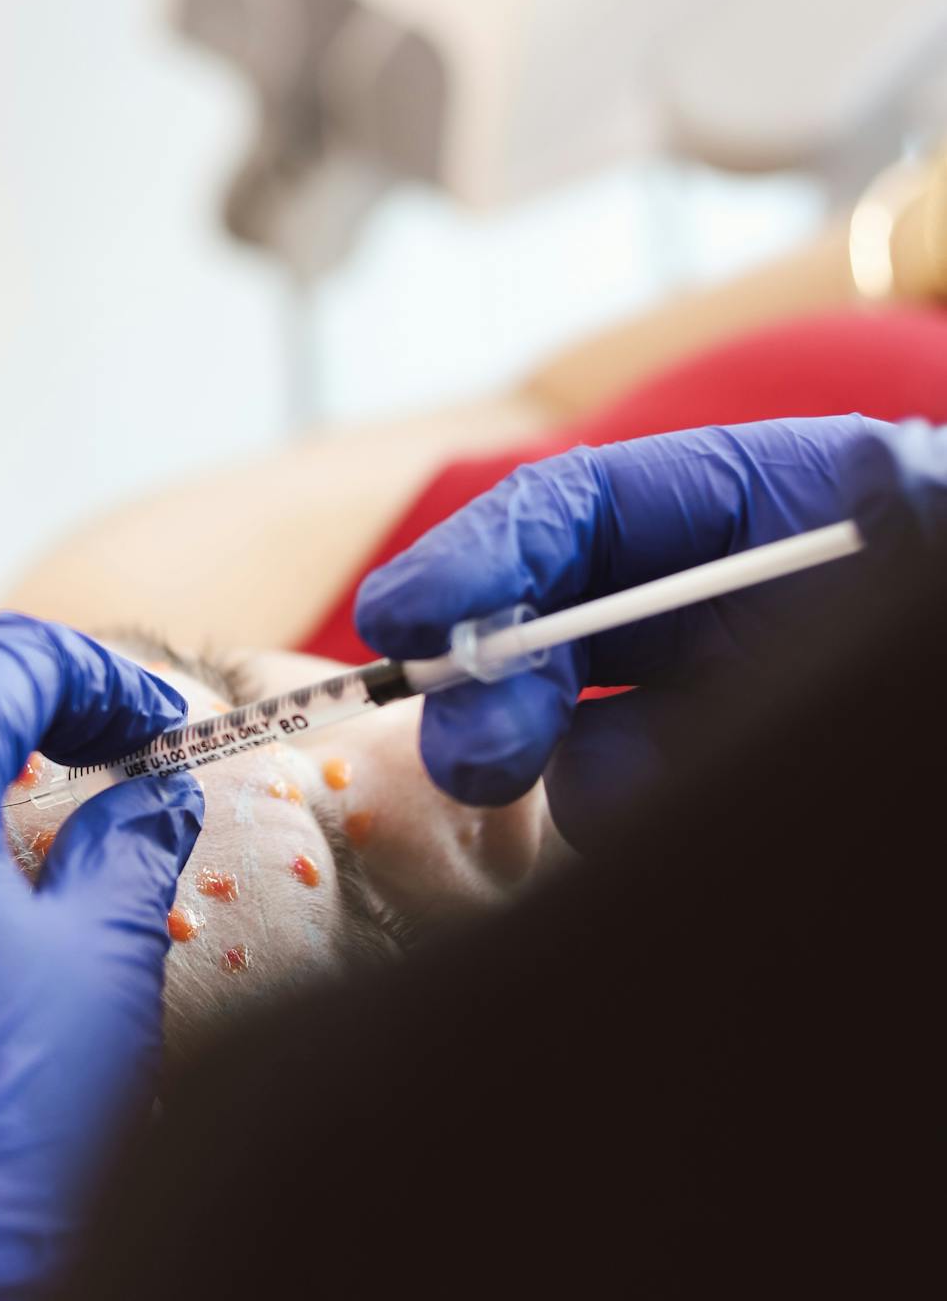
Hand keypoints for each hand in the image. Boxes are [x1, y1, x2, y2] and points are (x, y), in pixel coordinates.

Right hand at [354, 415, 946, 843]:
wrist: (938, 693)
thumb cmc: (937, 606)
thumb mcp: (935, 545)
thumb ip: (906, 521)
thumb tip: (881, 472)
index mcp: (755, 506)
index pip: (581, 510)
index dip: (480, 557)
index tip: (407, 621)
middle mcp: (711, 602)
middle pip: (543, 622)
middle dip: (495, 680)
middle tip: (484, 751)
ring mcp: (707, 702)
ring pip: (574, 742)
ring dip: (588, 774)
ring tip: (686, 794)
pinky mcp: (705, 788)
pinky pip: (627, 816)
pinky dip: (640, 828)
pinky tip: (706, 824)